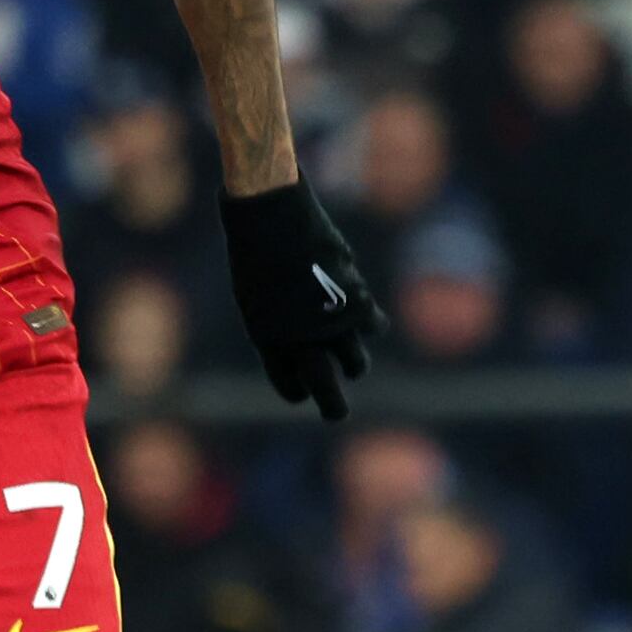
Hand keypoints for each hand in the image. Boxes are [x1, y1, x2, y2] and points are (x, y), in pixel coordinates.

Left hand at [218, 181, 387, 420]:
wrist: (272, 216)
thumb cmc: (256, 252)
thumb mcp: (256, 296)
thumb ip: (280, 325)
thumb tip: (306, 346)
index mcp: (267, 340)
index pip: (288, 384)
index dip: (297, 391)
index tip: (302, 393)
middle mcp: (300, 337)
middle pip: (323, 387)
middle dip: (332, 406)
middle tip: (336, 416)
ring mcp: (330, 320)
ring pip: (356, 363)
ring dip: (355, 365)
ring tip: (352, 362)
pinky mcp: (356, 298)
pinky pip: (375, 326)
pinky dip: (372, 325)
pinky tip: (368, 322)